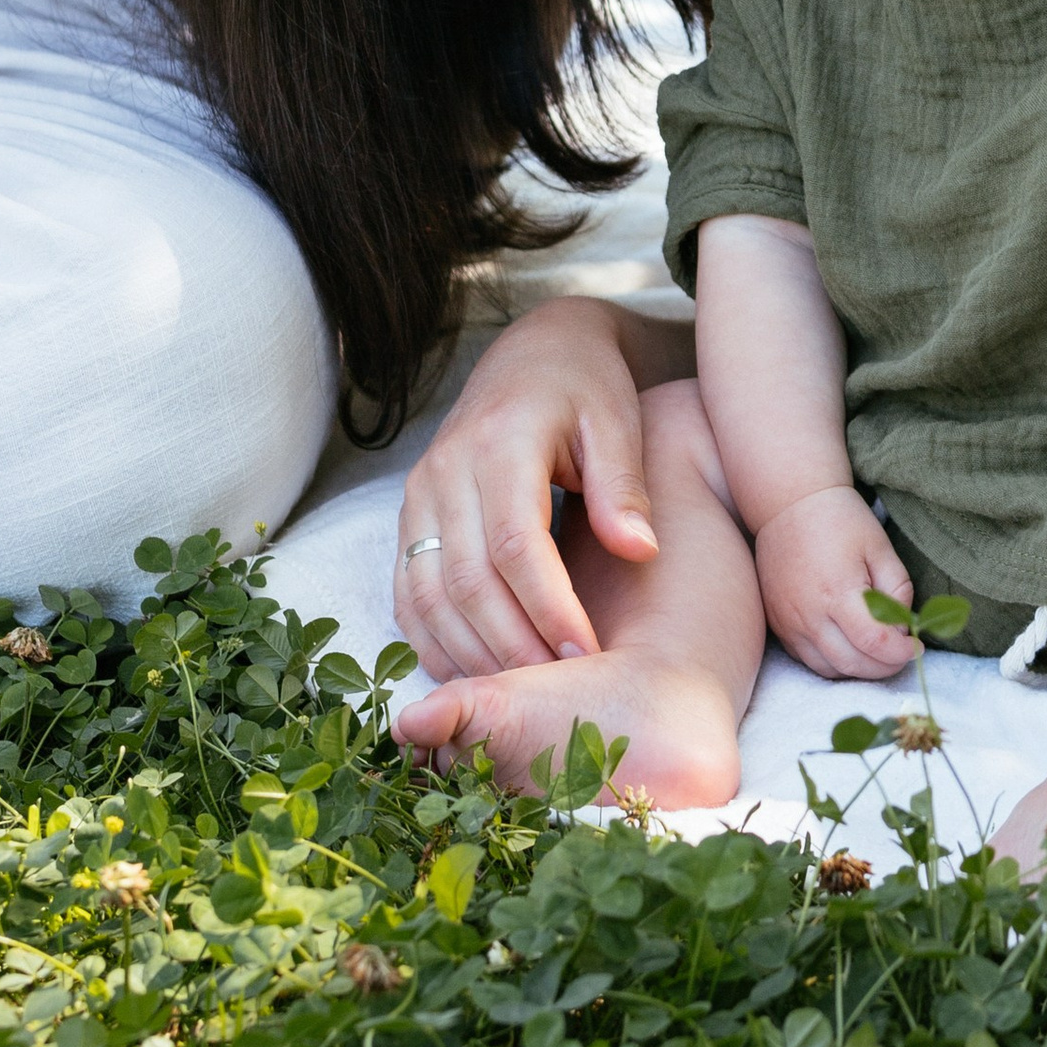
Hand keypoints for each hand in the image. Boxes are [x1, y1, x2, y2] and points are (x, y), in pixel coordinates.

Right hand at [393, 299, 660, 680]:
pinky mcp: (409, 516)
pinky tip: (472, 671)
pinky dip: (433, 638)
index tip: (587, 652)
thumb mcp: (617, 423)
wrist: (534, 355)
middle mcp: (446, 469)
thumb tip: (639, 551)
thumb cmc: (586, 390)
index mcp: (500, 441)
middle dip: (512, 643)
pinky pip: (406, 590)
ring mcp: (419, 494)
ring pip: (427, 593)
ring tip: (521, 691)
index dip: (548, 606)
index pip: (515, 544)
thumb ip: (624, 487)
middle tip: (560, 687)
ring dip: (470, 651)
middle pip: (466, 579)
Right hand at [753, 487, 922, 681]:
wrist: (788, 503)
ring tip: (878, 652)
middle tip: (902, 653)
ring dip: (859, 669)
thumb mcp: (880, 548)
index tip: (916, 647)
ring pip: (830, 669)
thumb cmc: (840, 520)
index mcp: (838, 591)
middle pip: (853, 664)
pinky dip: (834, 662)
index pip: (875, 643)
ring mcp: (789, 622)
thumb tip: (902, 629)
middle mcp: (809, 614)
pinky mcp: (777, 624)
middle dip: (885, 666)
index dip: (901, 652)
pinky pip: (808, 660)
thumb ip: (898, 591)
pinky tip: (850, 646)